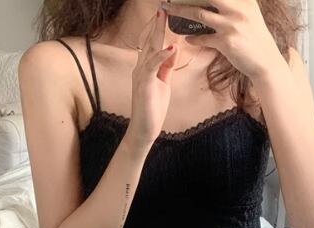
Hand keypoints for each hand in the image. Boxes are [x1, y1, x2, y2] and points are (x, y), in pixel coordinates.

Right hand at [127, 8, 178, 148]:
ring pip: (149, 50)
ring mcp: (140, 76)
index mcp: (145, 68)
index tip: (165, 15)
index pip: (153, 45)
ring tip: (164, 19)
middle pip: (150, 42)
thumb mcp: (163, 84)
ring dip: (157, 34)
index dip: (159, 30)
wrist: (144, 129)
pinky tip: (170, 48)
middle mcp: (140, 68)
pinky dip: (161, 56)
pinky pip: (151, 66)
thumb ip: (166, 68)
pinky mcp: (143, 84)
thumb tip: (173, 51)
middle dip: (156, 25)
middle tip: (163, 8)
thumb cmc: (153, 109)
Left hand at [161, 0, 283, 79]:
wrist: (266, 61)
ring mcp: (231, 25)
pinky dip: (193, 38)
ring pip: (199, 13)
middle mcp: (238, 8)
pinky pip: (203, 38)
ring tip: (168, 10)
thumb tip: (216, 1)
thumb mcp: (250, 14)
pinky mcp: (226, 42)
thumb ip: (236, 4)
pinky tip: (187, 38)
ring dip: (180, 11)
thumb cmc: (256, 39)